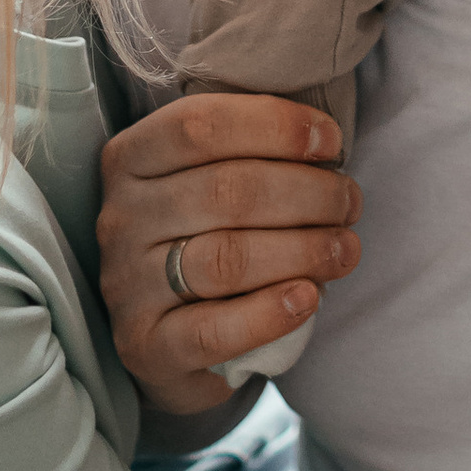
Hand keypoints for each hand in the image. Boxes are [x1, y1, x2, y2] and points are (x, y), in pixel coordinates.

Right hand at [96, 91, 359, 417]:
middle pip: (226, 191)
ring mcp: (127, 285)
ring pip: (226, 259)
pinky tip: (308, 298)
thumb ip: (246, 150)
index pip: (200, 125)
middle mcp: (120, 217)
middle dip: (308, 193)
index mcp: (131, 158)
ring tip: (344, 250)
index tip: (331, 142)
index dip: (276, 127)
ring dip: (303, 250)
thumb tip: (322, 136)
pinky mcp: (145, 346)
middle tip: (350, 203)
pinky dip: (270, 312)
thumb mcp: (205, 179)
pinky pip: (212, 330)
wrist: (167, 337)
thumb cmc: (203, 237)